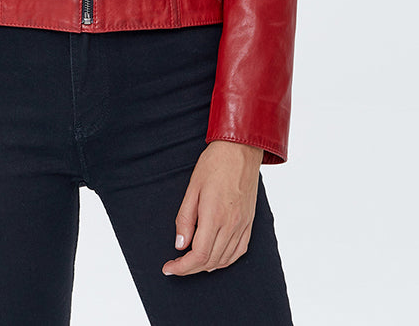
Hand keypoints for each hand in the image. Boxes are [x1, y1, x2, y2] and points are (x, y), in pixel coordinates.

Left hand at [161, 140, 262, 275]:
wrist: (240, 149)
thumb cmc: (214, 163)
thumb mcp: (192, 188)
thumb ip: (185, 218)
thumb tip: (180, 244)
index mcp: (215, 216)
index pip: (198, 255)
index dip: (182, 267)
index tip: (169, 267)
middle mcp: (231, 224)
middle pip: (210, 261)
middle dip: (190, 268)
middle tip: (175, 264)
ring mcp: (243, 225)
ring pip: (224, 260)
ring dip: (206, 266)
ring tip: (190, 261)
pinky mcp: (249, 222)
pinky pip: (239, 251)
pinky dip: (225, 260)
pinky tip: (214, 258)